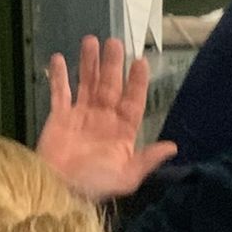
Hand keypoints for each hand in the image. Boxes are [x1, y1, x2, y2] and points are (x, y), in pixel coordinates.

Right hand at [36, 36, 177, 200]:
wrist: (58, 191)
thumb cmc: (95, 185)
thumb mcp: (126, 176)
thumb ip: (147, 159)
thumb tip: (173, 146)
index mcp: (122, 130)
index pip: (133, 100)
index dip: (137, 81)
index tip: (140, 61)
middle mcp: (103, 118)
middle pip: (110, 85)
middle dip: (112, 64)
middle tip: (115, 42)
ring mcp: (80, 116)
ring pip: (87, 83)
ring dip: (89, 63)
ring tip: (91, 41)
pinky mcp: (59, 117)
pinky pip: (60, 93)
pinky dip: (59, 76)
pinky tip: (60, 58)